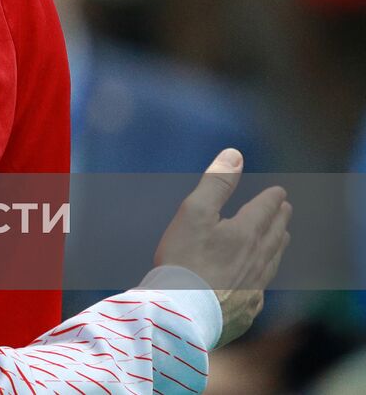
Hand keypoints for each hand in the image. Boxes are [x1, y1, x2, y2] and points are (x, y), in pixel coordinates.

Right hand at [153, 148, 290, 347]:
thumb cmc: (183, 259)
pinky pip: (262, 288)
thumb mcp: (194, 212)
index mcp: (246, 233)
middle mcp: (257, 259)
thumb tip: (235, 155)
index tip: (280, 192)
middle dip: (280, 219)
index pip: (266, 210)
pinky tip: (261, 280)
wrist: (182, 312)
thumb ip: (216, 183)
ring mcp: (254, 286)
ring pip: (272, 261)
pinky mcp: (246, 308)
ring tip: (281, 238)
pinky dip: (265, 276)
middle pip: (275, 234)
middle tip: (285, 210)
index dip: (273, 198)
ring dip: (278, 245)